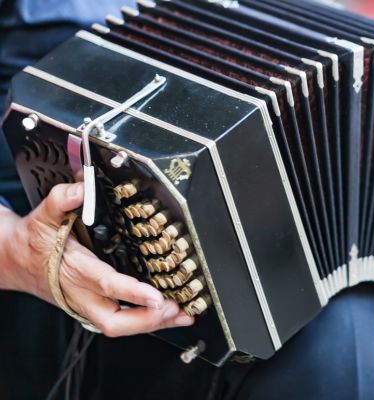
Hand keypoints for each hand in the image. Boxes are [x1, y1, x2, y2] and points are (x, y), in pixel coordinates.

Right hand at [2, 182, 193, 336]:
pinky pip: (120, 321)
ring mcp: (85, 305)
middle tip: (175, 308)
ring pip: (118, 325)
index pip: (106, 284)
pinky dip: (145, 321)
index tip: (157, 297)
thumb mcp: (43, 215)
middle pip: (114, 320)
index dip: (132, 293)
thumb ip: (61, 199)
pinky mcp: (90, 308)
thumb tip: (81, 188)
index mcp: (74, 270)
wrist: (11, 261)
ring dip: (152, 323)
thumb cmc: (31, 240)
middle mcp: (81, 294)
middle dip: (147, 320)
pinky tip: (167, 316)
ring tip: (183, 315)